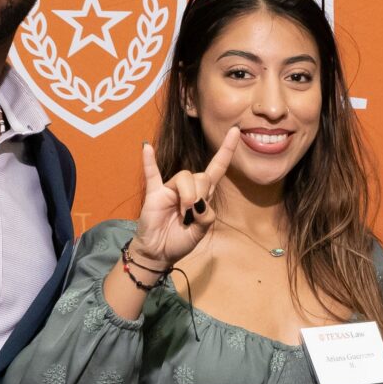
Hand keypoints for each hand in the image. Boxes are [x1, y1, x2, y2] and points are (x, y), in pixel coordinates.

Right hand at [131, 129, 240, 269]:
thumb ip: (205, 215)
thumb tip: (197, 202)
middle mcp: (188, 187)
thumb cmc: (181, 240)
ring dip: (187, 195)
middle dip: (200, 194)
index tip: (235, 131)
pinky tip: (146, 148)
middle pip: (202, 176)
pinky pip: (152, 174)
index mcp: (204, 194)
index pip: (217, 167)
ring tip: (181, 213)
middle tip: (191, 214)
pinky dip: (149, 161)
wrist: (159, 252)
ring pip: (185, 177)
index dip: (226, 151)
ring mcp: (170, 189)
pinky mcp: (154, 193)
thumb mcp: (202, 231)